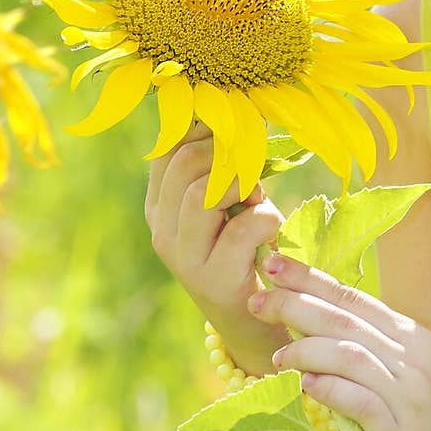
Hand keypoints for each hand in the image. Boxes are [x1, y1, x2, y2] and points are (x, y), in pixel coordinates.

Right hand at [145, 122, 288, 375]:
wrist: (253, 319)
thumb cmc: (244, 247)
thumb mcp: (228, 201)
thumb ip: (226, 165)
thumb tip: (242, 110)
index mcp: (159, 203)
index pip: (168, 146)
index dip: (206, 128)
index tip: (237, 129)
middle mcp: (161, 229)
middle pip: (185, 162)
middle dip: (229, 155)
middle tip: (253, 170)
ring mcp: (183, 257)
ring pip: (202, 193)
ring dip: (243, 186)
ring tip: (256, 200)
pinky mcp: (215, 280)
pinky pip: (241, 228)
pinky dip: (266, 218)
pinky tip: (272, 228)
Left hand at [247, 254, 430, 430]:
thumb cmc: (421, 419)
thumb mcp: (400, 371)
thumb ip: (363, 344)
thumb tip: (305, 315)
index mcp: (410, 335)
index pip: (353, 296)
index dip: (310, 278)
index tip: (273, 263)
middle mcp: (413, 358)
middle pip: (345, 320)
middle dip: (295, 305)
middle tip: (258, 301)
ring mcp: (409, 395)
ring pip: (350, 356)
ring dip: (306, 350)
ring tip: (277, 356)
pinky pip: (360, 402)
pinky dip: (329, 390)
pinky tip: (305, 386)